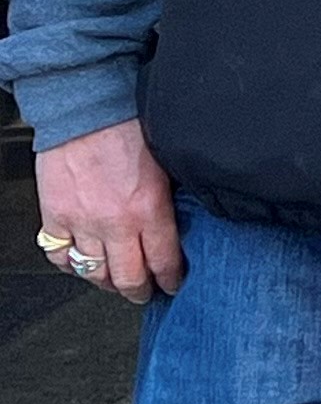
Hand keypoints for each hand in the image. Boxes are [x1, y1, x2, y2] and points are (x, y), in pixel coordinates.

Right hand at [36, 118, 183, 303]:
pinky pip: (60, 255)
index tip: (174, 284)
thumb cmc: (130, 127)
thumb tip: (182, 221)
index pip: (164, 261)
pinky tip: (82, 263)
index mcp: (150, 208)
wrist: (88, 110)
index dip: (171, 279)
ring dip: (106, 282)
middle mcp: (115, 222)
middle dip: (140, 291)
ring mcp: (82, 222)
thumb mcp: (167, 165)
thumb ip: (170, 198)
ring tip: (116, 283)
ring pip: (93, 272)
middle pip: (128, 277)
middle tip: (146, 293)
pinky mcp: (55, 216)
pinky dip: (70, 264)